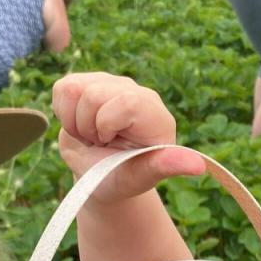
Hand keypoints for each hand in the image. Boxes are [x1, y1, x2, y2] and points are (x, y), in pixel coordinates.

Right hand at [51, 72, 204, 203]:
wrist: (98, 178)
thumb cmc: (120, 179)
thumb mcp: (140, 177)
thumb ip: (165, 166)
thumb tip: (198, 166)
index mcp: (156, 116)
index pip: (125, 101)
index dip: (105, 125)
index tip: (109, 144)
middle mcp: (136, 93)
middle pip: (94, 94)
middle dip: (88, 127)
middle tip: (100, 143)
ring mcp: (111, 84)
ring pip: (74, 89)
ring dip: (75, 122)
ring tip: (91, 136)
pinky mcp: (87, 82)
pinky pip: (63, 89)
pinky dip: (63, 114)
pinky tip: (81, 126)